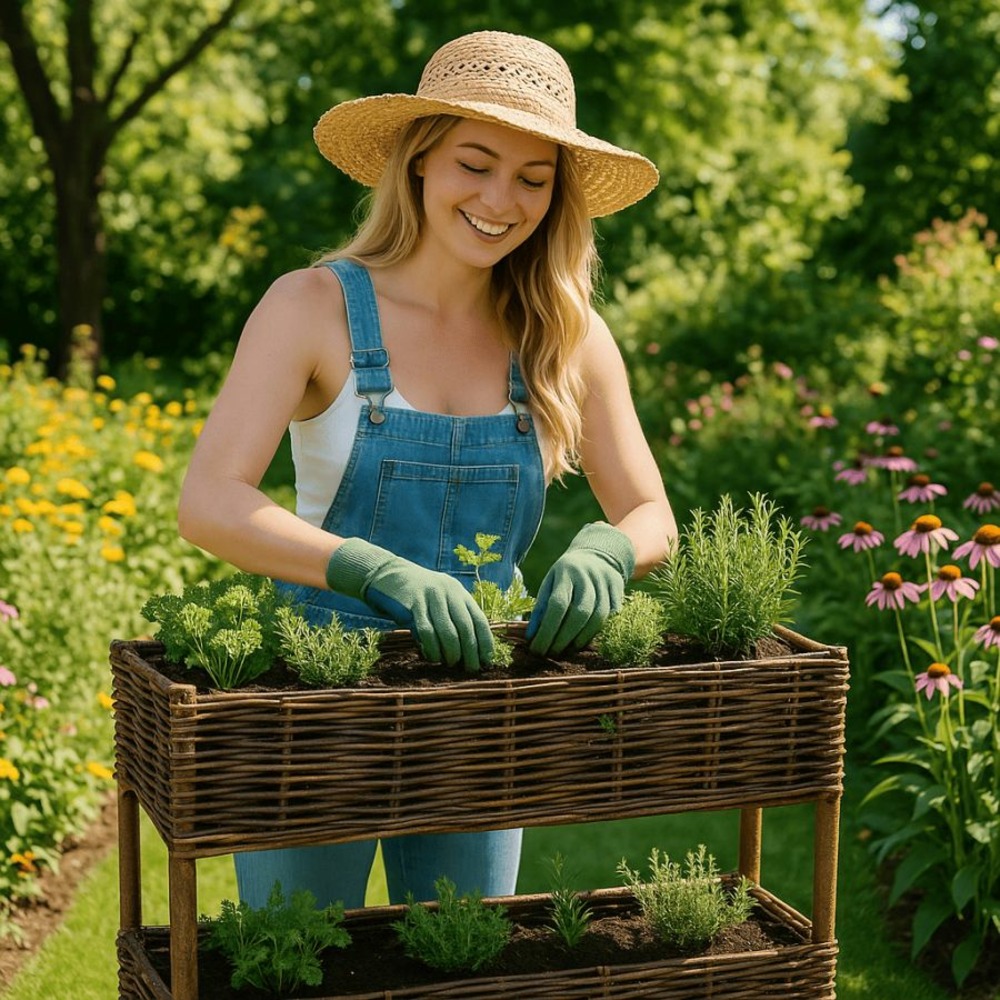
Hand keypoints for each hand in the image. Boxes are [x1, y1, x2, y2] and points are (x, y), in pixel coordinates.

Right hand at [326, 539, 493, 669]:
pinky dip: (432, 648)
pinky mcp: (413, 604)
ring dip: (451, 653)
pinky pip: (426, 631)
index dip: (485, 641)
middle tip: (470, 669)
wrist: (387, 575)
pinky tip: (432, 657)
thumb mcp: (441, 597)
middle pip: (465, 627)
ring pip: (447, 632)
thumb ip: (455, 615)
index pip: (479, 619)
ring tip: (450, 664)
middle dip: (470, 652)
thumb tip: (472, 650)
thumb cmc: (418, 594)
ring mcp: (431, 596)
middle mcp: (448, 592)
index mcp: (459, 592)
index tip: (486, 660)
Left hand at [526, 522, 635, 654]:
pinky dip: (599, 631)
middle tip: (553, 653)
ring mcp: (605, 581)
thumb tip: (532, 636)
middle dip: (565, 638)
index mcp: (565, 571)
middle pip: (580, 612)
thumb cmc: (566, 575)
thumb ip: (541, 608)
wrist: (597, 555)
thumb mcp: (549, 583)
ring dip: (583, 638)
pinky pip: (612, 615)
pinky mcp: (619, 588)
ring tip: (569, 649)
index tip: (538, 649)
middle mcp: (587, 575)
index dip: (548, 630)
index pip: (557, 604)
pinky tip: (586, 639)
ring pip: (599, 616)